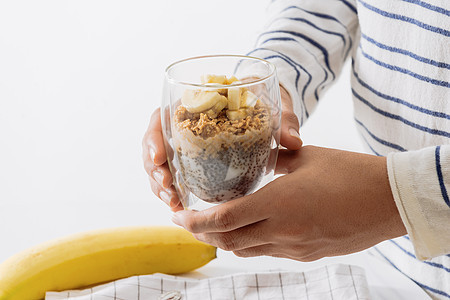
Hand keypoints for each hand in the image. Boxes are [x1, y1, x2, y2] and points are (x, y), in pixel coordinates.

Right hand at [142, 85, 301, 210]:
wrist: (263, 105)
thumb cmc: (262, 99)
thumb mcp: (272, 104)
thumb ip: (284, 119)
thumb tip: (293, 141)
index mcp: (193, 101)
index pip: (161, 117)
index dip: (154, 138)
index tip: (158, 158)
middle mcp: (182, 122)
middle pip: (155, 144)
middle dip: (155, 169)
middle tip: (168, 188)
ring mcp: (185, 142)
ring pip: (161, 163)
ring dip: (161, 184)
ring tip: (173, 203)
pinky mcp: (192, 158)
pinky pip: (174, 174)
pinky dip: (173, 190)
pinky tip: (179, 206)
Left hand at [171, 146, 406, 260]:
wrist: (390, 201)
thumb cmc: (351, 173)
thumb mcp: (307, 158)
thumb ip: (277, 160)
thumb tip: (262, 156)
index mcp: (280, 202)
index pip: (225, 219)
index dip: (196, 221)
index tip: (178, 216)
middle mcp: (283, 231)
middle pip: (228, 240)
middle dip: (202, 234)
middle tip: (188, 222)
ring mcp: (295, 247)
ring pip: (245, 251)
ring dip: (224, 240)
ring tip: (213, 226)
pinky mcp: (307, 254)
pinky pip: (267, 253)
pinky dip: (248, 243)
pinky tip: (248, 230)